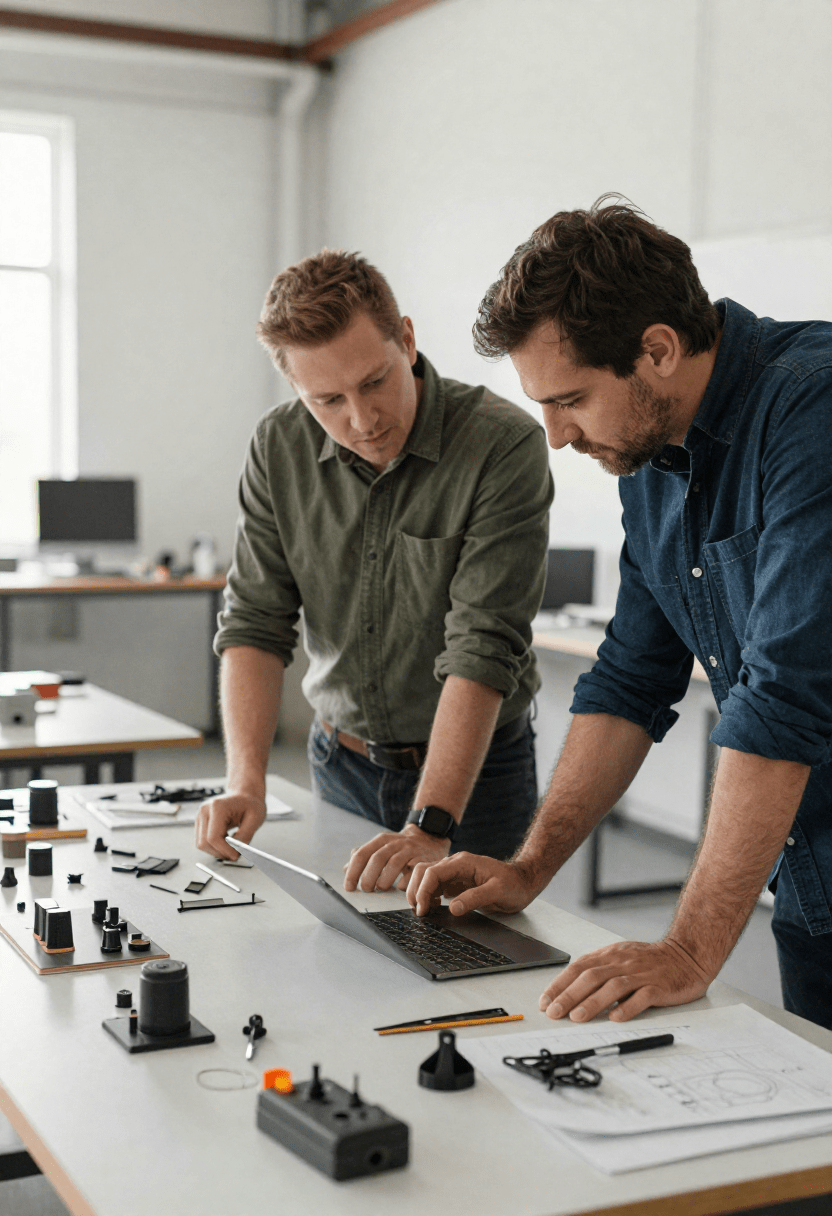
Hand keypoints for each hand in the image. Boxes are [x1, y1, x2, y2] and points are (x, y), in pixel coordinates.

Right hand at [194, 791, 266, 859]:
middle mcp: (205, 810)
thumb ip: (245, 836)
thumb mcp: (255, 819)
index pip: (213, 837)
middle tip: (235, 854)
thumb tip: (235, 851)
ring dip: (216, 850)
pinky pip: (202, 840)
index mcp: (217, 807)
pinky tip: (225, 841)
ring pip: (201, 844)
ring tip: (231, 847)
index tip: (236, 855)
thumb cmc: (250, 803)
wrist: (245, 794)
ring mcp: (200, 815)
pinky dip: (213, 846)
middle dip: (220, 852)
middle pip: (204, 843)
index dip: (224, 850)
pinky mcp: (200, 821)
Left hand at [343, 825, 450, 892]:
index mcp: (382, 840)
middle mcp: (396, 842)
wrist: (428, 838)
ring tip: (381, 889)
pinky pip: (413, 871)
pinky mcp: (425, 859)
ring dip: (385, 879)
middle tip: (366, 890)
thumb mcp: (382, 847)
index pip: (362, 854)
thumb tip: (346, 869)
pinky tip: (399, 888)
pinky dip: (404, 882)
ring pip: (395, 863)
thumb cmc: (400, 848)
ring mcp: (411, 850)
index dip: (353, 872)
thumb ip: (364, 856)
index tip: (349, 887)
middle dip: (368, 877)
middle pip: (377, 858)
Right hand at [406, 852, 538, 916]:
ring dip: (419, 892)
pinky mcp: (456, 882)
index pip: (433, 872)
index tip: (422, 909)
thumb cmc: (513, 885)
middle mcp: (455, 865)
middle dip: (415, 890)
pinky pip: (435, 886)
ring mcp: (454, 873)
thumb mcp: (498, 892)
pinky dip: (427, 896)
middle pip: (423, 871)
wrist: (523, 882)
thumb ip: (475, 898)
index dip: (423, 890)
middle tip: (418, 912)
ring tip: (423, 911)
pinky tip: (432, 908)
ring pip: (426, 877)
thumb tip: (453, 908)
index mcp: (463, 862)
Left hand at [538, 937, 713, 1022]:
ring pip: (613, 986)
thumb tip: (570, 991)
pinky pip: (642, 996)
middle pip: (591, 977)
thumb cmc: (650, 960)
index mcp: (610, 955)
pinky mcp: (660, 987)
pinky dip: (628, 1007)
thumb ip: (599, 971)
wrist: (687, 955)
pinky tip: (616, 1017)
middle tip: (554, 1012)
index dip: (560, 984)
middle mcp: (623, 962)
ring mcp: (641, 974)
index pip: (579, 968)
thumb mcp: (620, 958)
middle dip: (569, 995)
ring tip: (577, 1017)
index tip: (545, 1001)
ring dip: (592, 1002)